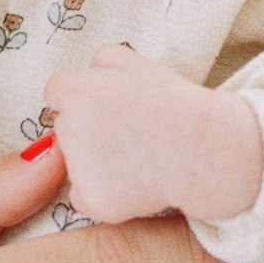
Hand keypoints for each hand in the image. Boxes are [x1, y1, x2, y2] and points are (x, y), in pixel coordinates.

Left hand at [44, 44, 263, 223]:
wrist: (206, 149)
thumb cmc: (176, 102)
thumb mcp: (137, 62)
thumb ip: (101, 61)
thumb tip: (86, 75)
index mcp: (75, 90)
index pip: (56, 91)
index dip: (81, 97)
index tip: (105, 106)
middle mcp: (69, 128)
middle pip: (64, 128)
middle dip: (87, 129)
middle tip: (129, 131)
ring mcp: (79, 168)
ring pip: (73, 164)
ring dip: (95, 162)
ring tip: (138, 155)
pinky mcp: (94, 201)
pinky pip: (84, 196)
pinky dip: (103, 194)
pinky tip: (134, 181)